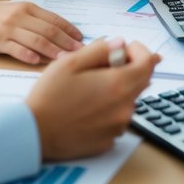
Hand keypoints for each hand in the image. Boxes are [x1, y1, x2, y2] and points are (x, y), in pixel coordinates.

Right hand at [0, 0, 84, 64]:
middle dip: (67, 42)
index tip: (82, 40)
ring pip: (35, 40)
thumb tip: (63, 32)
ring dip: (52, 50)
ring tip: (65, 60)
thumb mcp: (19, 12)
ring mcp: (9, 28)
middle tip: (80, 53)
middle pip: (49, 30)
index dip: (70, 30)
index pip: (55, 19)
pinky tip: (37, 61)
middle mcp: (21, 16)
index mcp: (29, 8)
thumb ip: (38, 20)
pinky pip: (15, 48)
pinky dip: (27, 54)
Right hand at [27, 38, 158, 159]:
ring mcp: (118, 126)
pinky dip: (109, 108)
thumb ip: (100, 49)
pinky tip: (87, 108)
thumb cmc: (49, 97)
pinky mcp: (110, 139)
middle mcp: (124, 107)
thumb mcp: (71, 62)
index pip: (148, 63)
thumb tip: (120, 44)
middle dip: (128, 68)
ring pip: (129, 99)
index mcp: (118, 85)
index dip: (138, 51)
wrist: (34, 134)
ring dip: (118, 89)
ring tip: (89, 88)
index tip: (123, 49)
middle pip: (142, 81)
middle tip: (102, 65)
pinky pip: (117, 117)